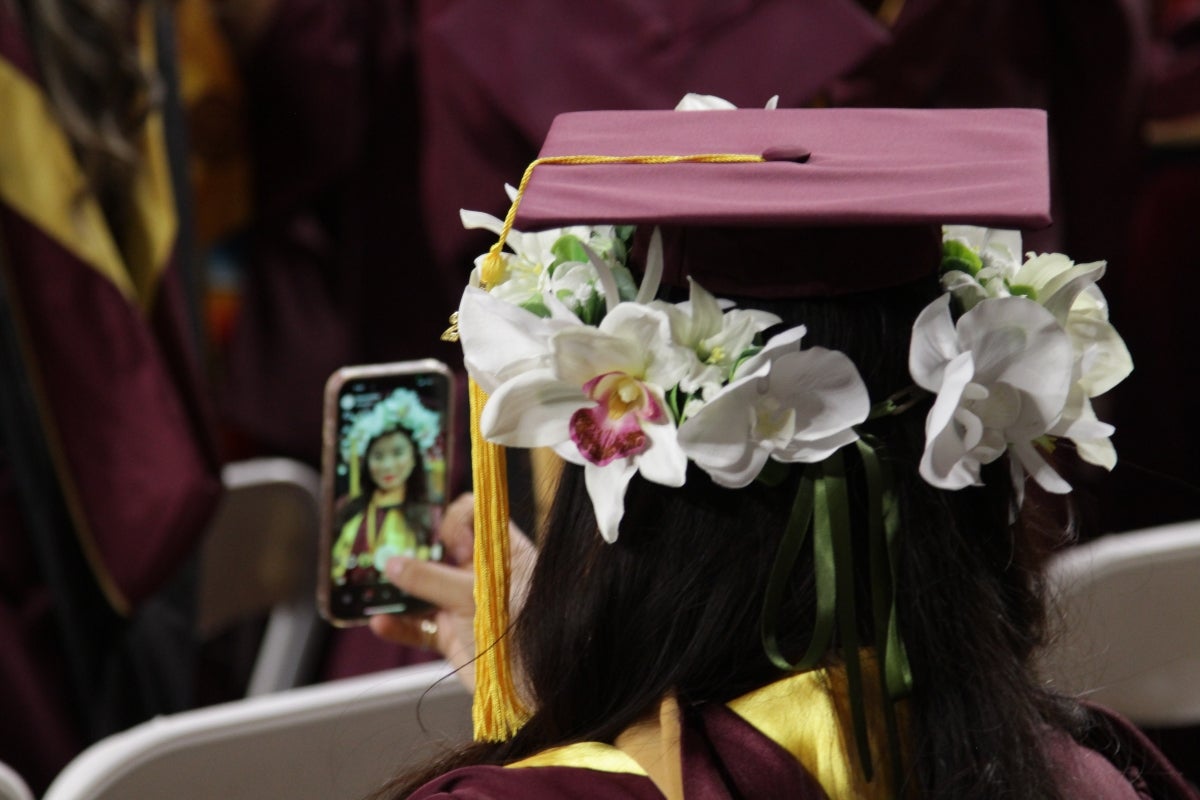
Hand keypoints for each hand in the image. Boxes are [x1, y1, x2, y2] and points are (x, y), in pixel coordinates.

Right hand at [369, 493, 535, 691]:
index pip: (474, 517)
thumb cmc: (516, 625)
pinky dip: (400, 626)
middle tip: (383, 550)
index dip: (453, 519)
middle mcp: (481, 575)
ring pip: (425, 591)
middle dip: (412, 551)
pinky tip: (379, 622)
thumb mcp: (472, 594)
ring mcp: (466, 606)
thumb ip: (431, 578)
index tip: (436, 534)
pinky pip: (420, 628)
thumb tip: (391, 563)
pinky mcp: (455, 637)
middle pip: (442, 552)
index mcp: (499, 552)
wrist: (529, 683)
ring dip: (399, 590)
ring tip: (371, 586)